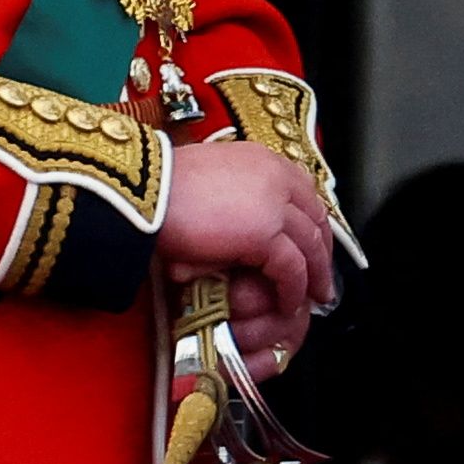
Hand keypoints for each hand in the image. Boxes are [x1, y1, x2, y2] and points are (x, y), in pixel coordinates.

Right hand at [159, 137, 338, 370]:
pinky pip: (291, 269)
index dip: (313, 224)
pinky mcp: (265, 234)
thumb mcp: (208, 182)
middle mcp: (276, 177)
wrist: (141, 193)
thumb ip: (236, 196)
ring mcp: (274, 204)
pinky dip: (293, 289)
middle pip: (315, 219)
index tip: (315, 246)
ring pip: (310, 246)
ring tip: (314, 298)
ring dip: (314, 276)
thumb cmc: (159, 189)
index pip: (304, 194)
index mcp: (262, 160)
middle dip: (322, 253)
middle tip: (322, 279)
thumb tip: (244, 225)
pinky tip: (288, 304)